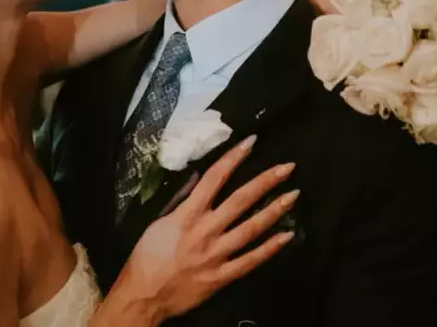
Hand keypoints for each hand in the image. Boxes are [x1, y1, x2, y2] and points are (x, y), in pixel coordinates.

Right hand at [119, 137, 297, 321]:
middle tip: (287, 167)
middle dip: (265, 181)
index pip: (215, 177)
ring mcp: (217, 254)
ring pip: (251, 228)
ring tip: (293, 195)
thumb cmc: (147, 254)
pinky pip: (251, 260)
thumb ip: (181, 198)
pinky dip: (270, 248)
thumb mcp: (158, 219)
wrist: (144, 294)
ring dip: (274, 210)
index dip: (234, 158)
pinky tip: (287, 235)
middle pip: (241, 200)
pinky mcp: (222, 277)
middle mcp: (206, 230)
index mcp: (188, 213)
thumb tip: (199, 177)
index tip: (251, 142)